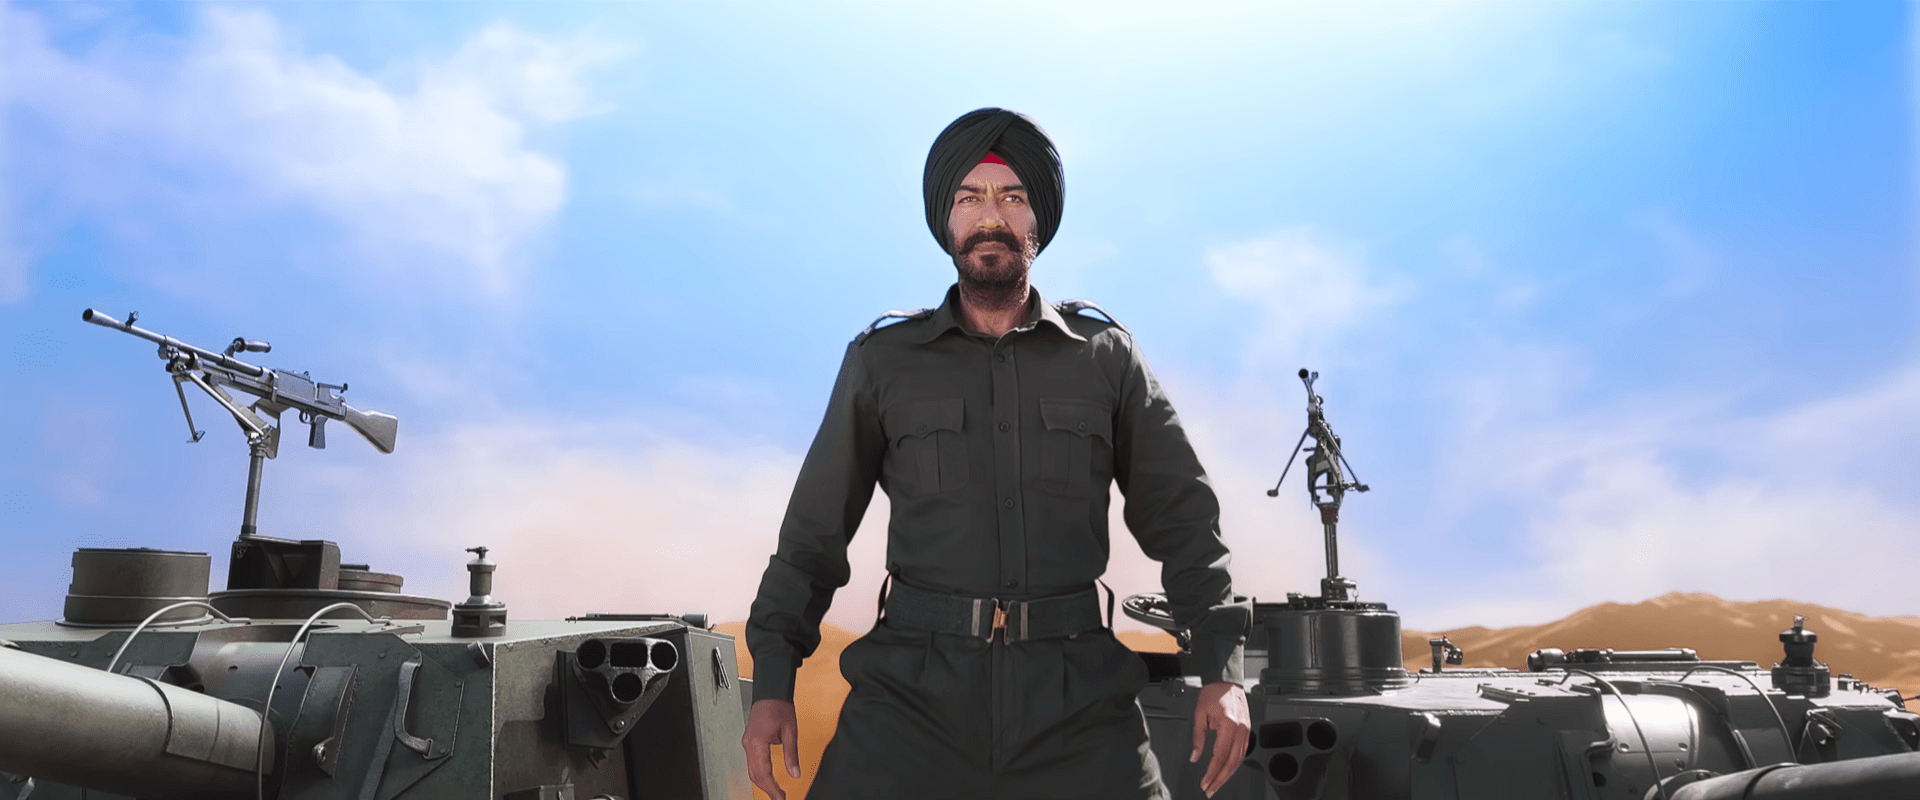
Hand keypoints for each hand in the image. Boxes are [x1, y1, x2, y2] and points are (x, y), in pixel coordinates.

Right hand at [741, 698, 800, 799]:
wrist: (770, 691)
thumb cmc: (779, 705)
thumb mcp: (790, 731)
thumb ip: (792, 755)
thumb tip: (795, 773)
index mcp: (757, 742)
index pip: (764, 773)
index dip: (773, 789)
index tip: (781, 798)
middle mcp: (749, 744)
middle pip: (755, 775)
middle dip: (768, 789)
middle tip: (780, 798)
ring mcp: (747, 743)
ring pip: (752, 770)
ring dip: (763, 783)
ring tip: (776, 792)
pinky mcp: (750, 742)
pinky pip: (752, 763)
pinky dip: (760, 773)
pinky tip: (769, 779)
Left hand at [1190, 681, 1249, 796]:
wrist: (1227, 681)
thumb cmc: (1213, 693)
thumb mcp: (1199, 714)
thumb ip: (1198, 737)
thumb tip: (1195, 757)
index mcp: (1229, 724)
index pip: (1219, 756)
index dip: (1211, 772)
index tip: (1204, 782)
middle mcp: (1241, 729)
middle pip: (1231, 763)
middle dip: (1220, 779)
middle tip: (1210, 790)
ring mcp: (1246, 731)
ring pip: (1239, 760)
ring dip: (1227, 775)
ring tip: (1217, 784)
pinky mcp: (1247, 731)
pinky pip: (1242, 752)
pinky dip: (1234, 764)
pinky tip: (1226, 771)